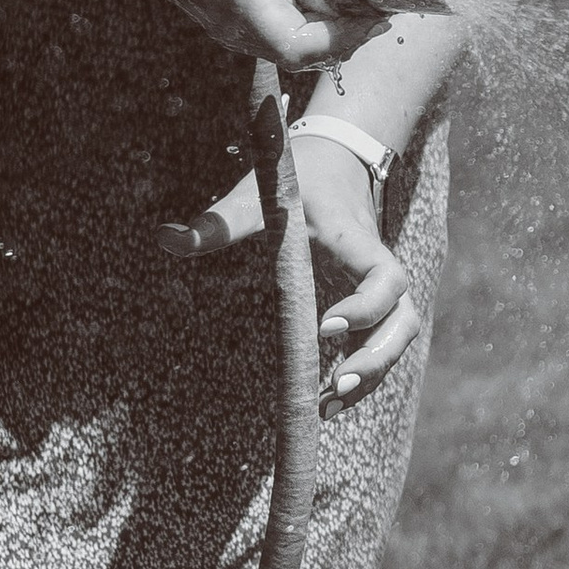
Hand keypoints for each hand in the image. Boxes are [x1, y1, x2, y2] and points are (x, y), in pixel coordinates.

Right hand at [115, 0, 381, 68]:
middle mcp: (235, 25)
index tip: (378, 10)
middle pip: (307, 55)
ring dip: (336, 28)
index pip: (301, 46)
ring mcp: (233, 29)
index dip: (347, 37)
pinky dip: (314, 20)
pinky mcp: (234, 23)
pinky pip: (283, 35)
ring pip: (297, 49)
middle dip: (352, 33)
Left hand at [160, 132, 422, 406]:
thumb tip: (166, 238)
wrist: (337, 162)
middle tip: (333, 387)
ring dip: (371, 375)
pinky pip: (380, 342)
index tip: (324, 326)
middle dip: (376, 357)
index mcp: (356, 240)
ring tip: (327, 407)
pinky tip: (327, 400)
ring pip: (397, 335)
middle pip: (403, 318)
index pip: (384, 277)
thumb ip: (219, 220)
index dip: (365, 305)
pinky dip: (362, 374)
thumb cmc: (297, 180)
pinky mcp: (371, 303)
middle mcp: (377, 267)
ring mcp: (379, 288)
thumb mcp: (259, 194)